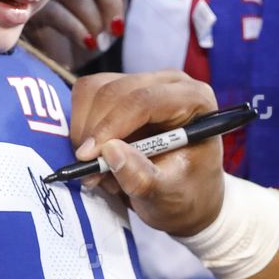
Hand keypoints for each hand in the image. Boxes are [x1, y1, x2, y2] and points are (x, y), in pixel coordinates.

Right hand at [25, 0, 135, 69]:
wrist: (64, 57)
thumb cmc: (91, 28)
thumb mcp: (110, 8)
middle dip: (110, 2)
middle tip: (116, 27)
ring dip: (95, 19)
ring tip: (102, 40)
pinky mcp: (30, 9)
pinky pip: (56, 13)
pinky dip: (77, 29)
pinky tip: (89, 42)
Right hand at [69, 70, 223, 236]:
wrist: (185, 194)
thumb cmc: (185, 193)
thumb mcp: (167, 195)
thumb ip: (141, 177)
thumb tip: (109, 150)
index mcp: (195, 100)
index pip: (145, 100)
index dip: (112, 125)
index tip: (90, 156)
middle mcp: (170, 84)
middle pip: (114, 91)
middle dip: (95, 133)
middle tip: (92, 174)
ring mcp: (145, 83)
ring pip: (94, 91)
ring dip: (87, 132)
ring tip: (102, 170)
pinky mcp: (121, 89)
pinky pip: (86, 97)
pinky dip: (83, 128)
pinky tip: (100, 156)